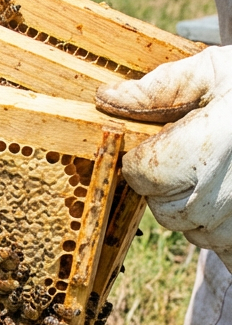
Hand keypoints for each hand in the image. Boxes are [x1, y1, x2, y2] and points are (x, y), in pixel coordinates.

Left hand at [96, 46, 231, 269]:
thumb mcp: (214, 72)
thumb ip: (158, 88)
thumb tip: (106, 100)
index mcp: (205, 149)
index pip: (141, 173)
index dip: (146, 156)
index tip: (169, 140)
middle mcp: (222, 195)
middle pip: (162, 207)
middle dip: (169, 184)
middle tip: (201, 155)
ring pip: (191, 230)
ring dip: (197, 207)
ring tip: (226, 171)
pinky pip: (224, 252)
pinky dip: (223, 232)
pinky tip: (231, 202)